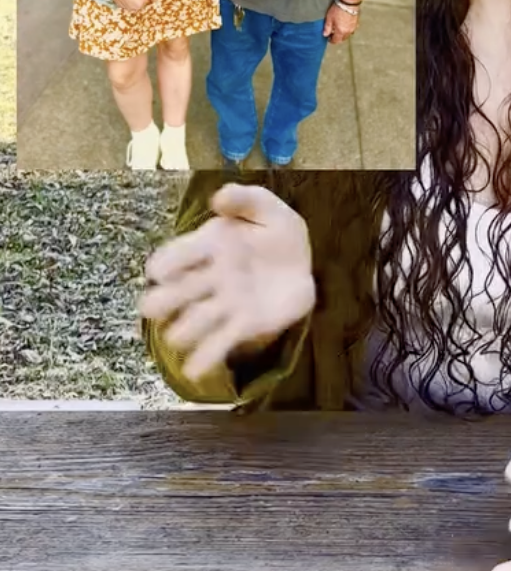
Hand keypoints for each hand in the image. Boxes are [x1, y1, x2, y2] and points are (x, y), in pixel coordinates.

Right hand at [140, 183, 314, 382]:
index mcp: (210, 244)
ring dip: (185, 329)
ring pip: (198, 319)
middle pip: (181, 290)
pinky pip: (222, 341)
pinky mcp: (244, 325)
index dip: (168, 262)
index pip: (181, 253)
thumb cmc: (273, 230)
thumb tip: (219, 198)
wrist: (300, 262)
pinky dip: (206, 357)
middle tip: (150, 309)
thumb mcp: (265, 206)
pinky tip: (194, 371)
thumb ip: (244, 199)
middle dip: (165, 299)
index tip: (159, 271)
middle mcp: (211, 276)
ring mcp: (225, 303)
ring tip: (175, 338)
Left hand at [323, 1, 359, 43]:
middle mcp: (348, 32)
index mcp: (340, 32)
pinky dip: (348, 30)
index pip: (336, 41)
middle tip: (333, 33)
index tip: (328, 38)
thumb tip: (325, 35)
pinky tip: (345, 25)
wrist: (349, 2)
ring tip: (339, 29)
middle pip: (342, 39)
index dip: (331, 40)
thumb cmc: (338, 10)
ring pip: (347, 35)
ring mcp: (353, 28)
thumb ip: (327, 28)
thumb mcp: (329, 18)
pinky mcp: (356, 23)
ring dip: (343, 34)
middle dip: (337, 38)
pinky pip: (352, 30)